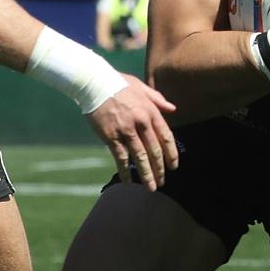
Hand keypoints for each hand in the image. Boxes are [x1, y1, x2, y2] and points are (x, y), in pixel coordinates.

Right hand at [87, 75, 178, 190]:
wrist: (95, 83)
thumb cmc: (119, 83)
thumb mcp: (142, 87)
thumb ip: (158, 99)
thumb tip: (173, 109)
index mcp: (151, 111)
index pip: (166, 137)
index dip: (171, 153)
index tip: (174, 166)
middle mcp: (141, 123)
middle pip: (154, 151)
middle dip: (160, 168)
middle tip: (162, 182)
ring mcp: (126, 130)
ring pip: (140, 157)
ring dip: (146, 174)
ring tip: (151, 187)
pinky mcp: (111, 136)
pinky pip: (120, 157)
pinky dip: (124, 171)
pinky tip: (128, 181)